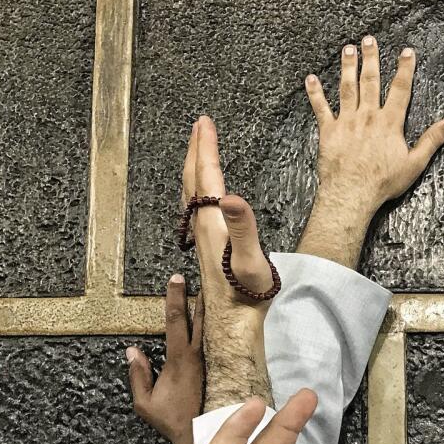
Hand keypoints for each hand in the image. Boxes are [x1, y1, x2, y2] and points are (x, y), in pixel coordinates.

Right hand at [127, 274, 203, 443]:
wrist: (202, 436)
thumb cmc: (171, 420)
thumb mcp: (145, 402)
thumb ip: (138, 375)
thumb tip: (132, 351)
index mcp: (180, 360)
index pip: (176, 322)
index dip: (175, 299)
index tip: (176, 278)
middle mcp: (198, 357)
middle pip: (200, 319)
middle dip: (198, 296)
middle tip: (200, 275)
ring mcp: (210, 363)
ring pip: (211, 329)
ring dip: (209, 310)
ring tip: (211, 291)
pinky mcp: (218, 370)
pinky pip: (217, 343)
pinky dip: (216, 329)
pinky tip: (218, 322)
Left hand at [184, 116, 274, 303]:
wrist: (234, 321)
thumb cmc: (247, 293)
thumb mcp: (251, 259)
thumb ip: (242, 227)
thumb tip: (230, 196)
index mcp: (213, 222)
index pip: (207, 175)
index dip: (206, 147)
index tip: (205, 122)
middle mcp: (202, 225)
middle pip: (194, 178)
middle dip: (196, 148)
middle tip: (200, 124)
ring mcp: (202, 235)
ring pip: (192, 190)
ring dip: (194, 165)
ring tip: (198, 148)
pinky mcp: (207, 244)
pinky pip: (196, 204)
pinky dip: (197, 185)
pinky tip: (202, 191)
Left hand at [299, 37, 443, 266]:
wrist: (352, 193)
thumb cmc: (383, 182)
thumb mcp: (414, 163)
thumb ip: (432, 141)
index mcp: (389, 123)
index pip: (400, 90)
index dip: (405, 69)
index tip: (406, 52)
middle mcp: (368, 116)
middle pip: (370, 81)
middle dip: (371, 59)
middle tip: (369, 39)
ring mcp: (347, 122)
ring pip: (347, 88)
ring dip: (347, 67)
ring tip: (348, 49)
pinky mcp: (329, 131)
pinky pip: (321, 108)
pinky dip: (315, 93)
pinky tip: (311, 79)